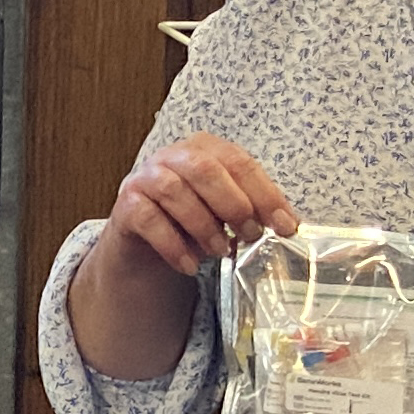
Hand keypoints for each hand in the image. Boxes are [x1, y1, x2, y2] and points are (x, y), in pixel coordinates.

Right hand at [96, 132, 299, 281]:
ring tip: (221, 251)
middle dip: (234, 205)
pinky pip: (148, 219)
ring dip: (204, 225)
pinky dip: (173, 245)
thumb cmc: (193, 222)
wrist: (146, 245)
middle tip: (251, 235)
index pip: (239, 162)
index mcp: (204, 149)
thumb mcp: (225, 211)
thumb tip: (287, 224)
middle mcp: (172, 155)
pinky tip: (190, 265)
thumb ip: (251, 209)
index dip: (265, 194)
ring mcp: (145, 177)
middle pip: (205, 169)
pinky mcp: (125, 204)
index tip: (286, 225)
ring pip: (174, 191)